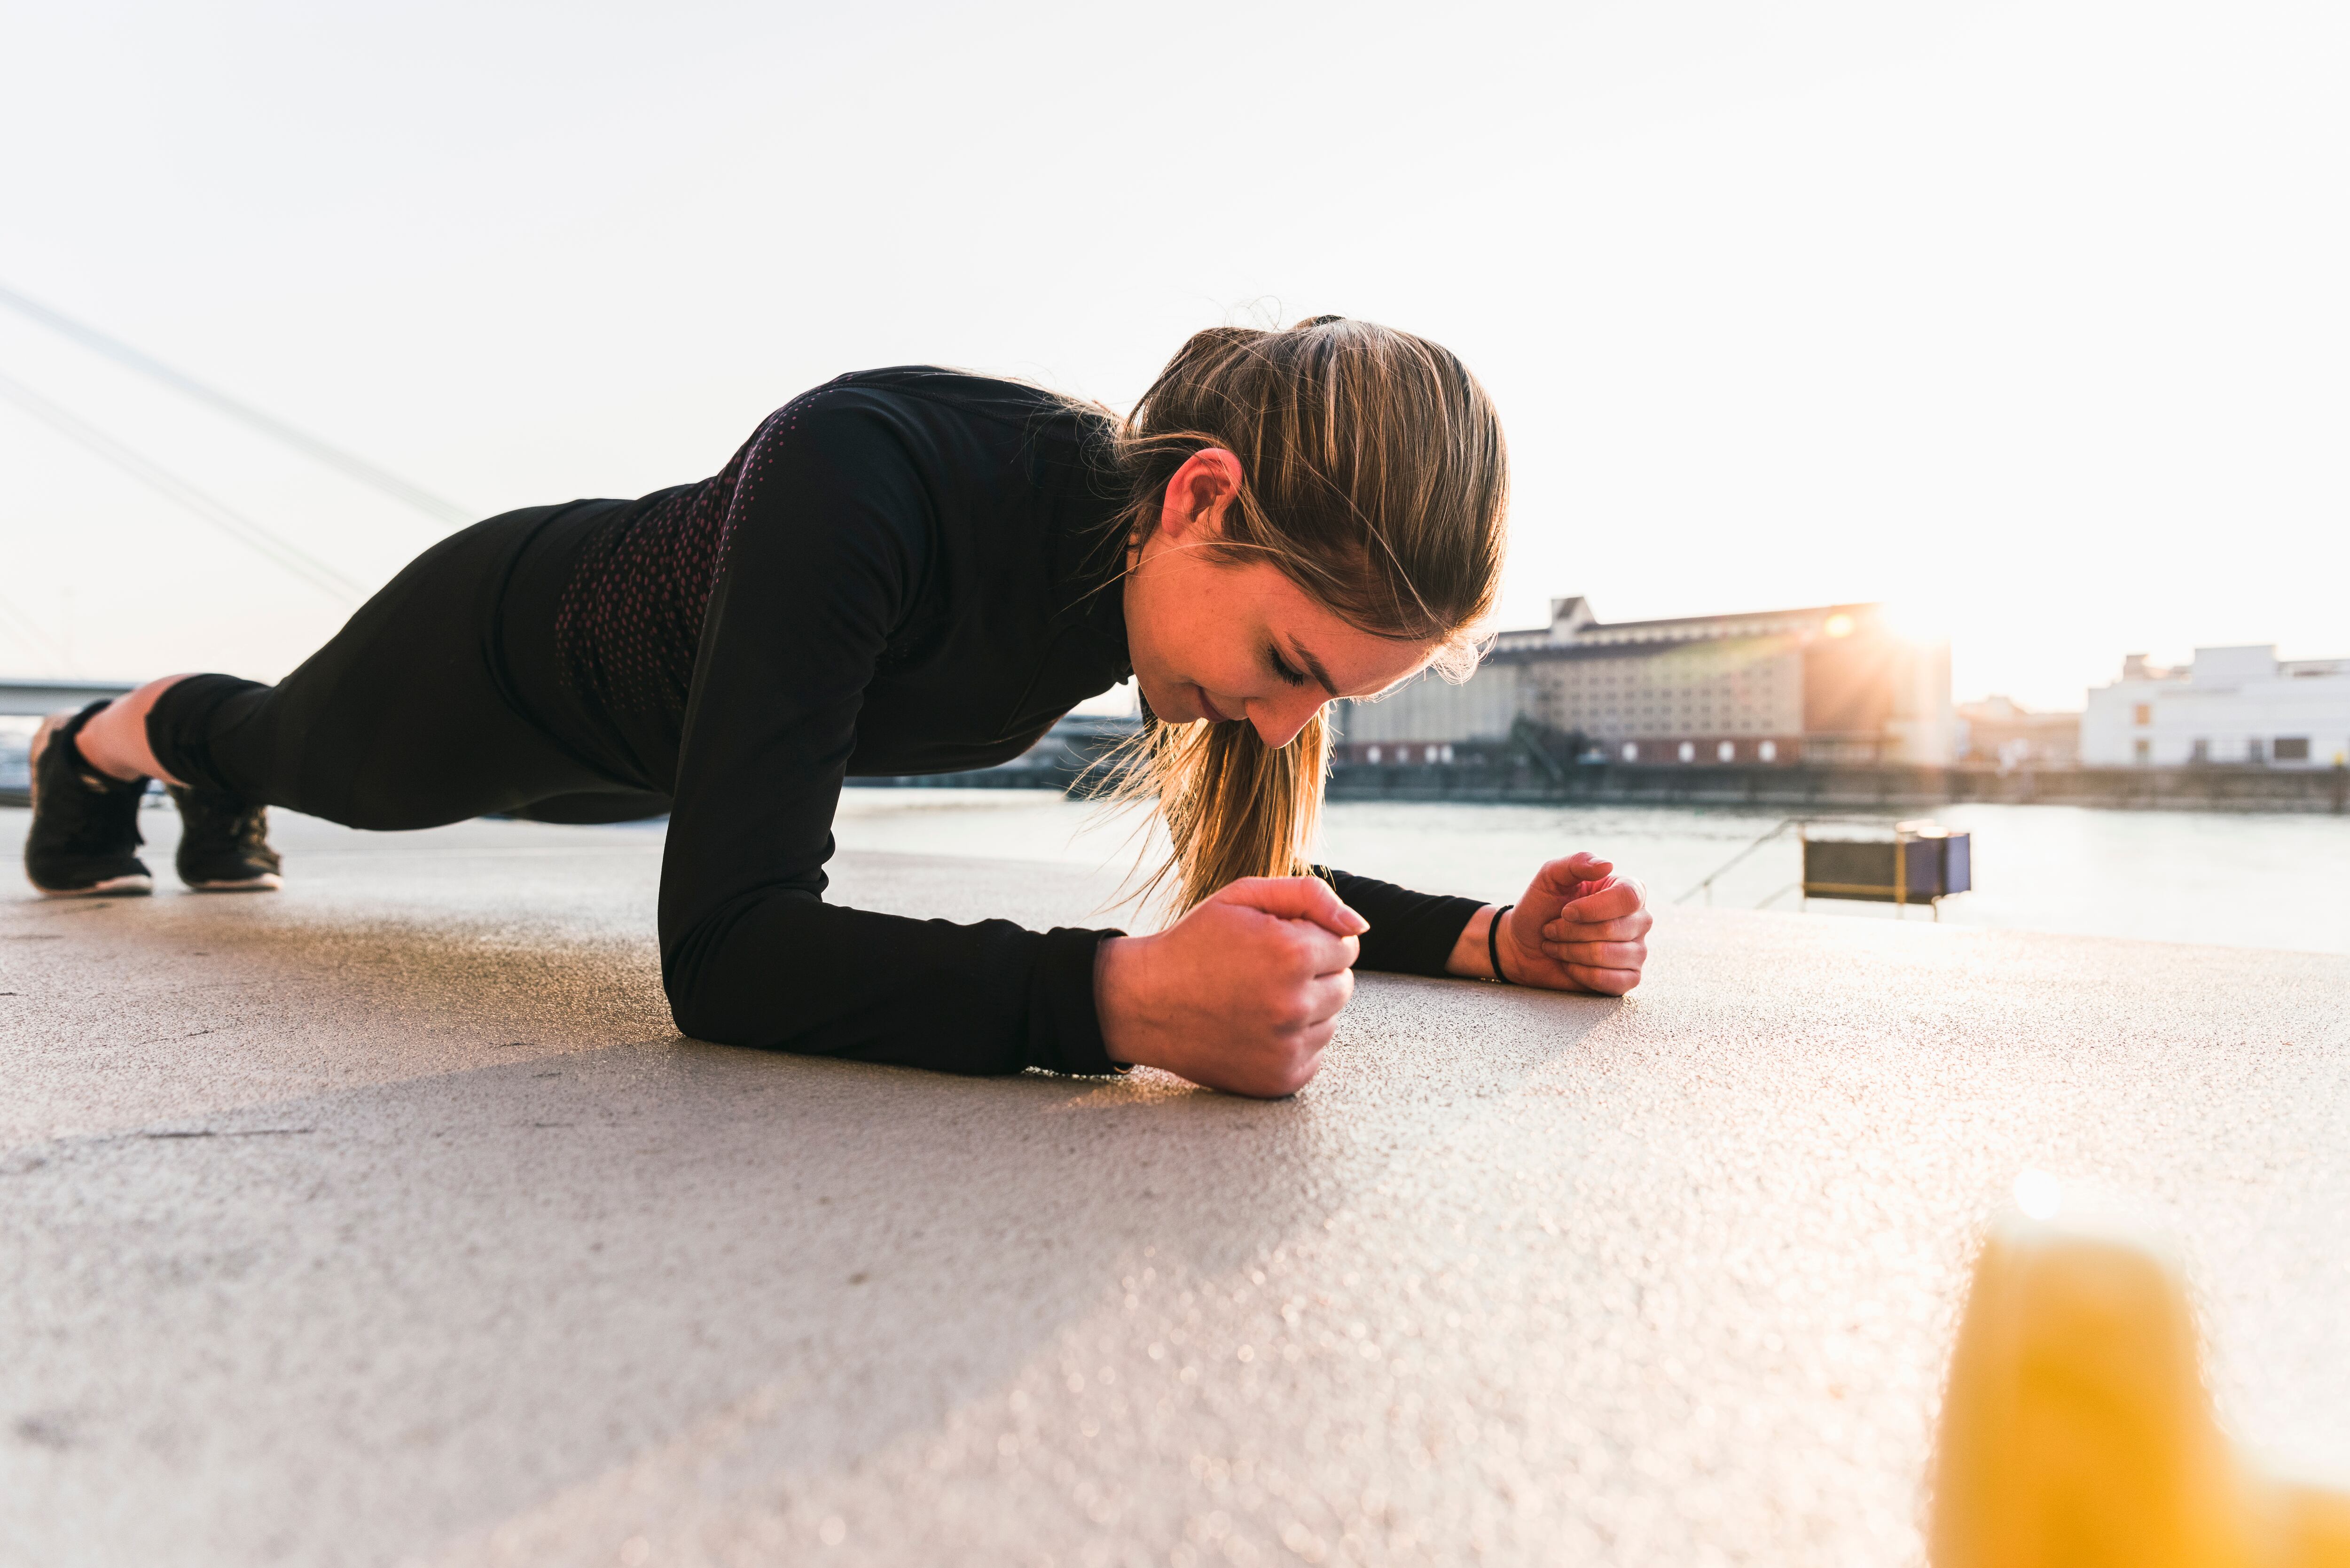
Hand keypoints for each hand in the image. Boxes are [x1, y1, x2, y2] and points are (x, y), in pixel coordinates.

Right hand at [1095, 876, 1365, 1096]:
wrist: (1144, 1002)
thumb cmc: (1195, 943)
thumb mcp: (1243, 897)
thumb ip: (1309, 896)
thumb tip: (1360, 925)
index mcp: (1291, 953)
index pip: (1346, 946)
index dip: (1310, 939)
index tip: (1273, 944)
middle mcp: (1294, 1004)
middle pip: (1343, 985)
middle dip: (1313, 974)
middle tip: (1263, 972)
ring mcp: (1287, 1048)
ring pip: (1331, 1021)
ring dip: (1305, 1009)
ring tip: (1256, 1000)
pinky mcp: (1280, 1080)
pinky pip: (1314, 1056)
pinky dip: (1293, 1043)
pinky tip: (1255, 1029)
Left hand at [1467, 852, 1650, 995]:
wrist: (1525, 945)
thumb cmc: (1541, 908)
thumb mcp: (1551, 877)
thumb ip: (1576, 863)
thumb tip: (1608, 865)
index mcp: (1629, 890)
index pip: (1627, 898)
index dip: (1593, 908)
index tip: (1565, 911)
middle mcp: (1640, 920)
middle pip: (1614, 929)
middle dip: (1572, 931)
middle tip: (1553, 929)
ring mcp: (1637, 951)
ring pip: (1609, 955)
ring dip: (1572, 952)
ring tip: (1558, 945)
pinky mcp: (1629, 978)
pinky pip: (1612, 981)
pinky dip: (1582, 974)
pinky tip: (1570, 965)